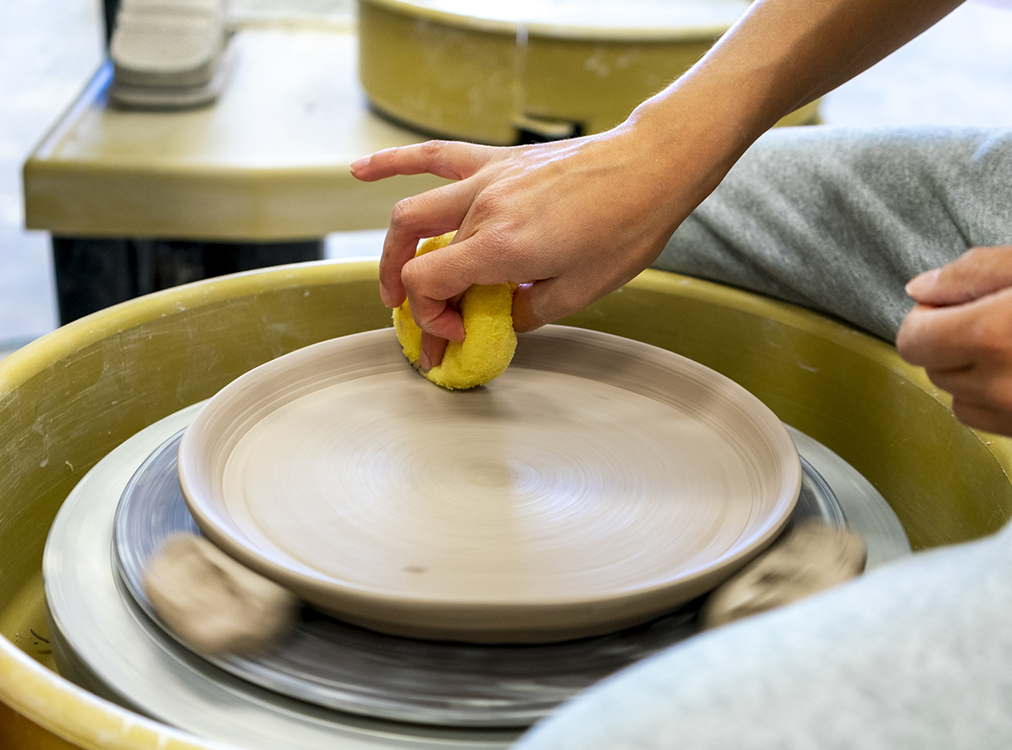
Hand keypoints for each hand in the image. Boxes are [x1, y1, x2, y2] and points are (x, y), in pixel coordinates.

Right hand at [351, 124, 710, 369]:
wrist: (651, 168)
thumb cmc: (626, 228)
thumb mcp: (579, 292)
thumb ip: (527, 312)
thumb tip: (500, 319)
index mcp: (502, 247)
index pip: (427, 283)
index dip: (430, 317)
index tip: (458, 333)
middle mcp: (484, 210)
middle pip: (416, 254)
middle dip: (410, 299)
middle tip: (422, 327)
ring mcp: (487, 181)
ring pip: (413, 212)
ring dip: (393, 250)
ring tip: (390, 282)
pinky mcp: (498, 162)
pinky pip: (435, 157)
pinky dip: (393, 162)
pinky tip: (360, 171)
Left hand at [897, 241, 1011, 457]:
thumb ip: (980, 273)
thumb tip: (919, 290)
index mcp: (998, 334)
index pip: (913, 341)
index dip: (928, 318)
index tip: (957, 304)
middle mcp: (1009, 392)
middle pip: (939, 376)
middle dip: (957, 345)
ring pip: (973, 410)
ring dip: (985, 380)